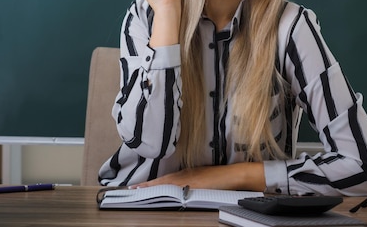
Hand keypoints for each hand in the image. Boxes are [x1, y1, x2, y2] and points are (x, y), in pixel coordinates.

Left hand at [131, 162, 265, 190]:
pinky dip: (166, 188)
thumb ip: (190, 184)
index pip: (164, 180)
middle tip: (132, 188)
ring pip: (166, 183)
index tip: (138, 186)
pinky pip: (177, 187)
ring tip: (139, 190)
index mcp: (186, 174)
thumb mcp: (202, 181)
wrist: (234, 175)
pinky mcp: (195, 184)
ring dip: (152, 186)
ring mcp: (190, 179)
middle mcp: (186, 175)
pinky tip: (159, 191)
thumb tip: (180, 191)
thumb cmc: (221, 178)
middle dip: (147, 185)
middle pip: (162, 181)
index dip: (150, 183)